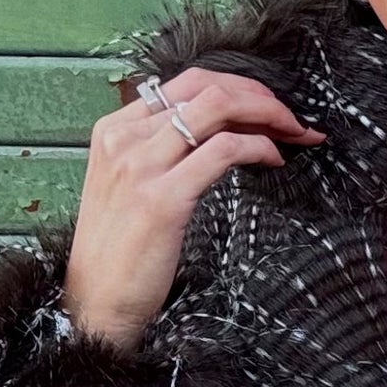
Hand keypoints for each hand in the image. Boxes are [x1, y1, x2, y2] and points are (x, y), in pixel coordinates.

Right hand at [61, 66, 325, 350]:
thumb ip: (156, 153)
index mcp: (114, 130)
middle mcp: (125, 139)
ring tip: (292, 135)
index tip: (266, 107)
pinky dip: (259, 148)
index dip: (236, 88)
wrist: (95, 303)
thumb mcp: (125, 186)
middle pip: (206, 88)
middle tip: (290, 118)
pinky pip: (225, 150)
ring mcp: (142, 166)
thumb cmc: (118, 253)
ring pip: (218, 108)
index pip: (185, 84)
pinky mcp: (163, 198)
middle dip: (259, 95)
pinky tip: (272, 161)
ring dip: (268, 115)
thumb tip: (211, 132)